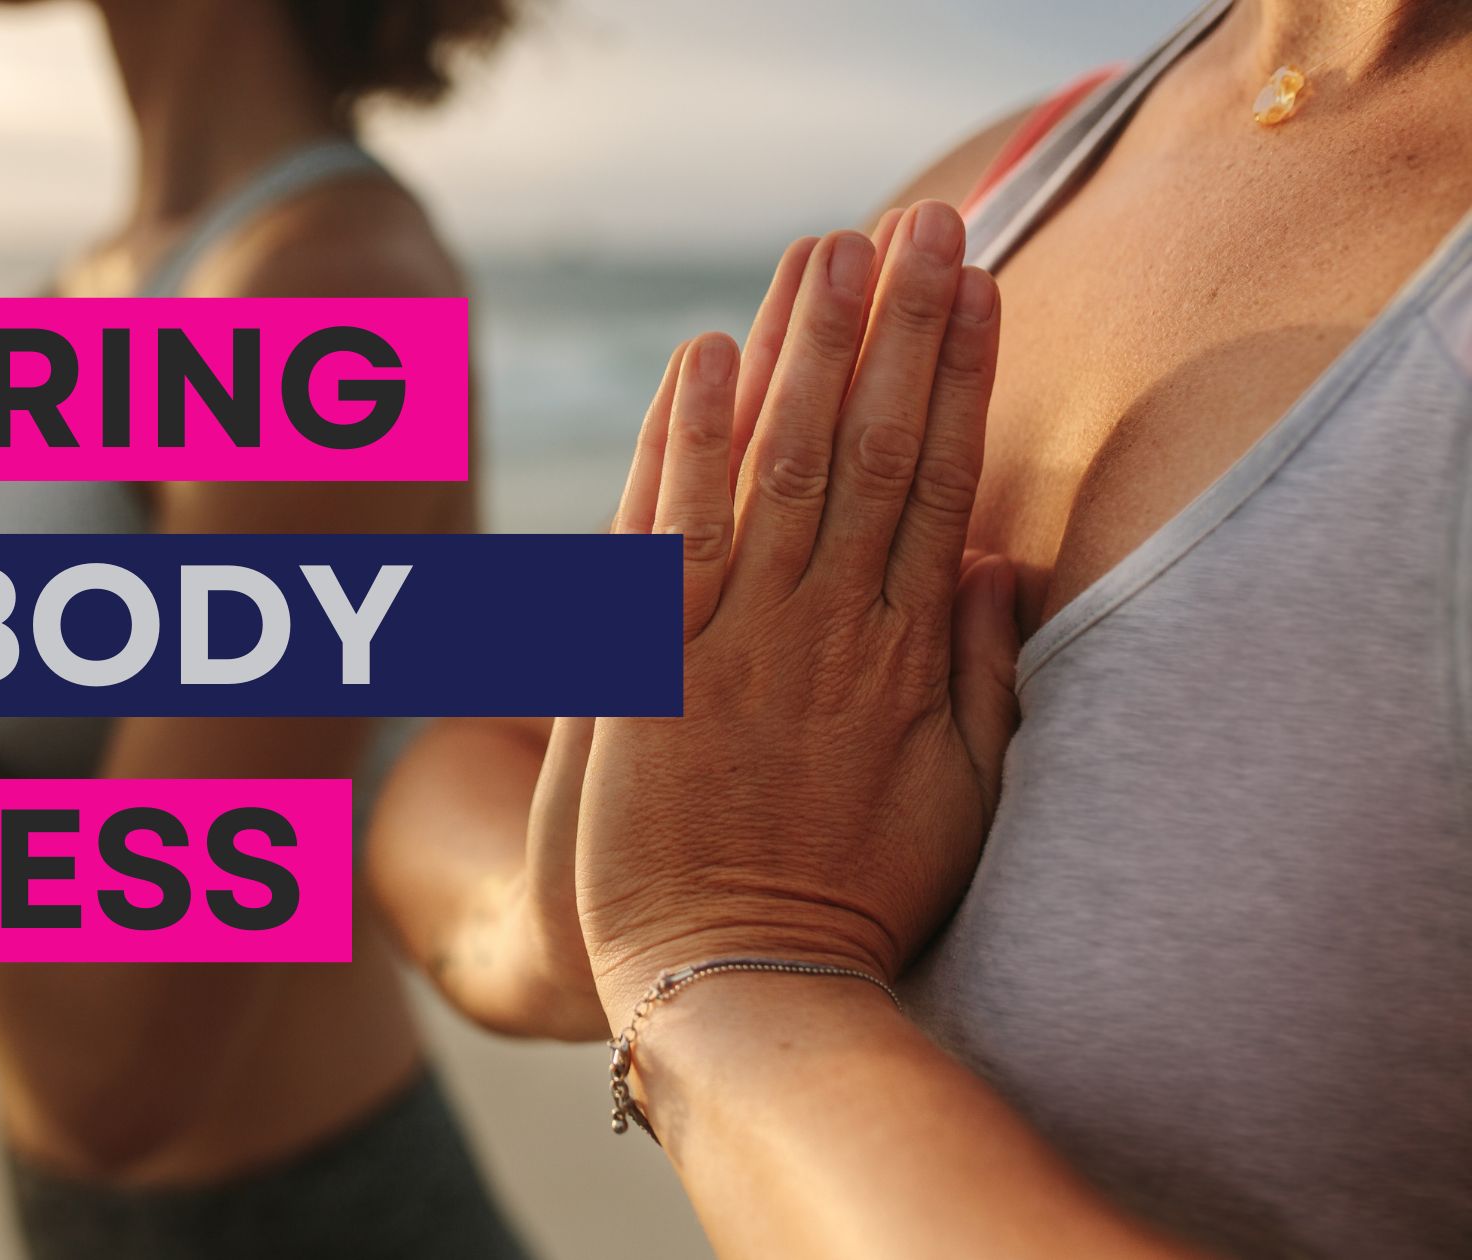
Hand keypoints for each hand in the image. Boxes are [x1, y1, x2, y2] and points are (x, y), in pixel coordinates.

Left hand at [576, 201, 1021, 1027]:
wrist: (735, 973)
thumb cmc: (855, 894)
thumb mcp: (960, 792)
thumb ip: (985, 673)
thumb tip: (1002, 560)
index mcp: (905, 652)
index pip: (940, 481)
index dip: (961, 378)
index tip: (980, 288)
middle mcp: (826, 625)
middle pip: (869, 447)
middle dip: (898, 329)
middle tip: (920, 223)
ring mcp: (735, 638)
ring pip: (779, 465)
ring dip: (804, 351)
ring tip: (826, 250)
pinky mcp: (650, 663)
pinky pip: (672, 530)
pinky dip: (690, 441)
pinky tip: (704, 357)